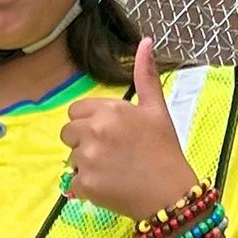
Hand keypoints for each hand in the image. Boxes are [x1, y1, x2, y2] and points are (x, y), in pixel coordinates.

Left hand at [61, 40, 195, 224]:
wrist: (171, 195)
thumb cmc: (165, 151)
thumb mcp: (157, 110)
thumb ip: (145, 76)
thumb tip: (145, 42)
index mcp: (110, 110)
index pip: (76, 111)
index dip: (89, 123)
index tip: (108, 135)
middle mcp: (95, 131)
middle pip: (67, 133)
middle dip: (83, 143)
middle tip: (110, 155)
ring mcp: (88, 159)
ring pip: (71, 159)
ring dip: (86, 166)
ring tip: (113, 172)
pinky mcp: (86, 185)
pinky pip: (73, 184)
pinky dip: (87, 189)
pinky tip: (109, 188)